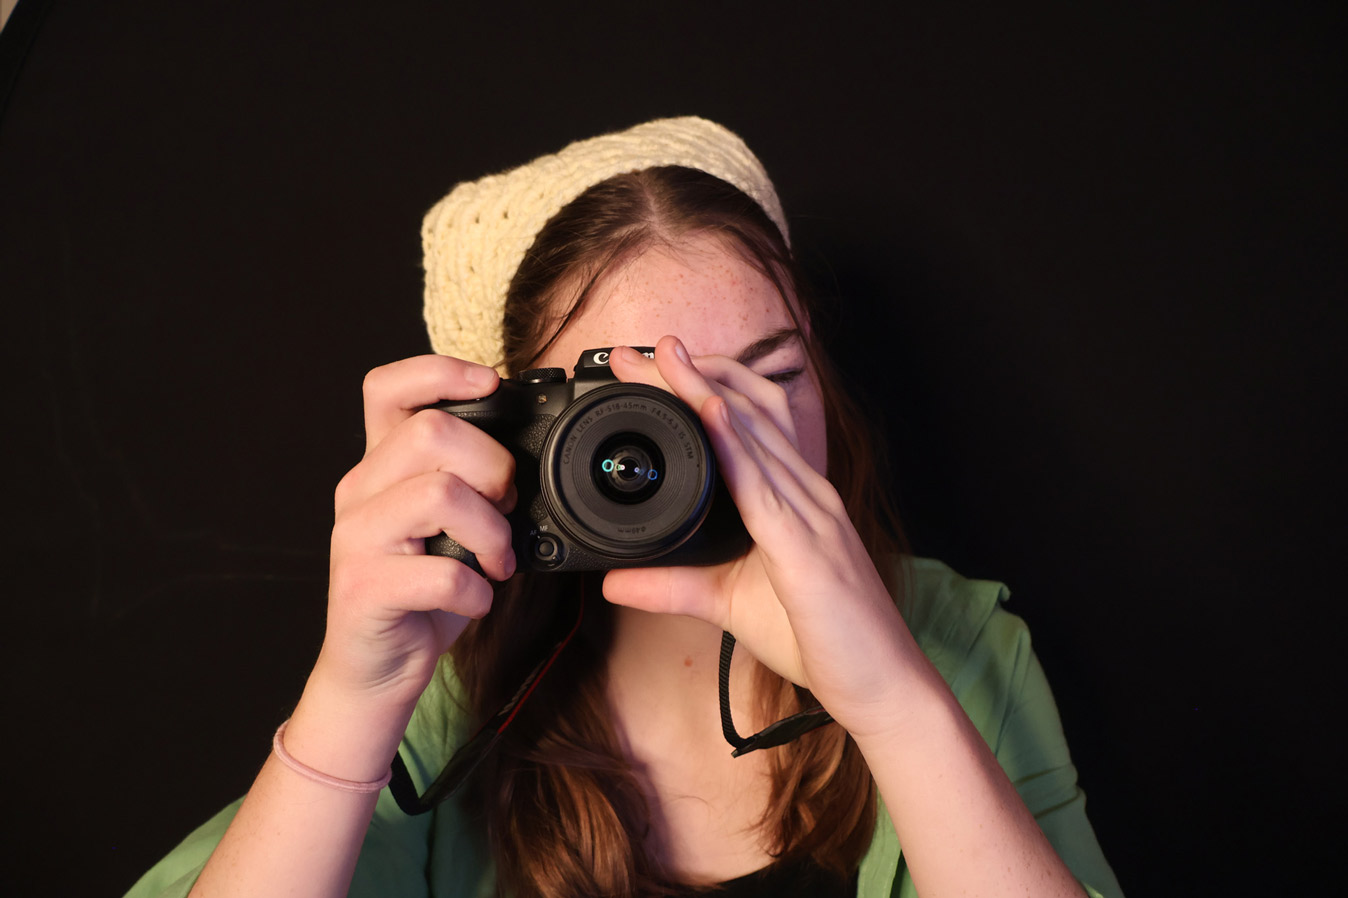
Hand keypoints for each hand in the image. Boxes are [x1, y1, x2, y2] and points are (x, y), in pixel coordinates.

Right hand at [317, 355, 517, 715]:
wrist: (377, 669)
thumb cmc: (423, 592)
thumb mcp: (448, 526)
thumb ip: (470, 484)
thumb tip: (529, 460)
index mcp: (381, 466)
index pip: (387, 387)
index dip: (440, 371)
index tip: (492, 384)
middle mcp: (359, 491)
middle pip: (431, 432)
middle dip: (492, 466)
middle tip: (507, 507)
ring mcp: (355, 538)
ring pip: (438, 495)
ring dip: (491, 531)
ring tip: (497, 560)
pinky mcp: (363, 587)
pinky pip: (440, 572)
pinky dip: (477, 591)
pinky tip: (475, 600)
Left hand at [605, 338, 915, 739]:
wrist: (879, 686)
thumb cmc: (820, 638)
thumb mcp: (728, 604)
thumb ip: (673, 587)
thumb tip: (613, 582)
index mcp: (796, 498)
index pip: (751, 421)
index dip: (705, 383)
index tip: (653, 363)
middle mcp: (808, 494)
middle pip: (748, 413)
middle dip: (692, 374)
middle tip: (636, 350)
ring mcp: (813, 516)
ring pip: (756, 436)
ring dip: (706, 392)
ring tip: (664, 360)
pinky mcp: (808, 551)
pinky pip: (766, 490)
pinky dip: (734, 450)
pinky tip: (707, 421)